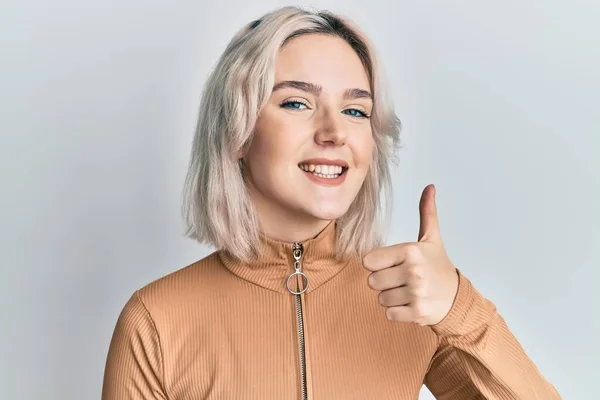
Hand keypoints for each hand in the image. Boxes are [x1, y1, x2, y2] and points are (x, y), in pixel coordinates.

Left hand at [362, 184, 458, 325]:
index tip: (393, 264)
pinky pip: (388, 313)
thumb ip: (427, 213)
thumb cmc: (438, 267)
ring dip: (391, 297)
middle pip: (372, 281)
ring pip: (380, 298)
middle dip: (384, 282)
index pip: (369, 261)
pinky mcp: (417, 312)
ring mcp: (416, 293)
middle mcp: (413, 271)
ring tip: (408, 291)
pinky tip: (411, 304)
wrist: (458, 298)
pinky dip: (396, 312)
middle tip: (402, 280)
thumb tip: (429, 187)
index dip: (378, 264)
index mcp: (410, 251)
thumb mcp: (432, 239)